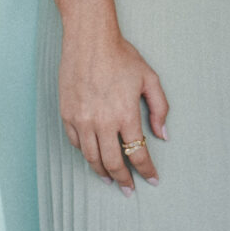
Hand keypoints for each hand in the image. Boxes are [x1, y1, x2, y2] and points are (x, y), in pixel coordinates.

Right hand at [57, 27, 167, 191]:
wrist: (89, 41)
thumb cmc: (122, 57)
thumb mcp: (150, 79)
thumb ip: (159, 108)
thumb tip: (162, 135)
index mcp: (125, 114)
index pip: (138, 153)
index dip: (146, 171)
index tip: (152, 180)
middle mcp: (102, 122)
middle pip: (113, 162)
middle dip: (124, 180)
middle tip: (129, 189)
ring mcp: (82, 120)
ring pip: (92, 157)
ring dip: (102, 172)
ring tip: (111, 179)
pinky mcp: (67, 115)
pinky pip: (76, 143)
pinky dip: (86, 154)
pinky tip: (93, 156)